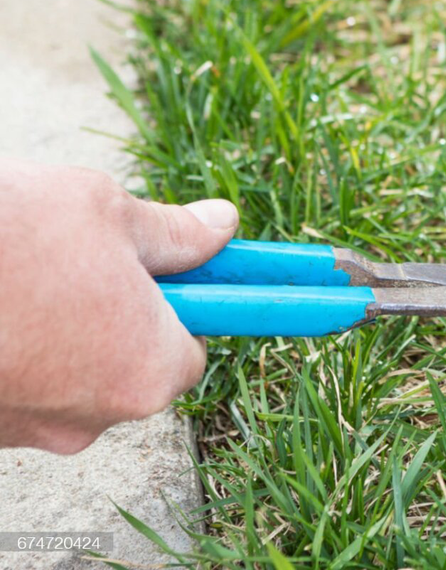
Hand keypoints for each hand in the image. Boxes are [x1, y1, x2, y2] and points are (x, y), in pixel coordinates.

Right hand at [0, 159, 237, 452]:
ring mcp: (24, 431)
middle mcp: (89, 419)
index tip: (172, 278)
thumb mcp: (113, 215)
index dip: (184, 308)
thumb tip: (223, 225)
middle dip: (118, 317)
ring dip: (62, 330)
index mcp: (145, 372)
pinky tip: (0, 300)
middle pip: (128, 368)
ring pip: (67, 376)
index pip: (192, 352)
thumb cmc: (15, 232)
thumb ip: (177, 233)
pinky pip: (17, 383)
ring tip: (29, 275)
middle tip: (90, 262)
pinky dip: (15, 347)